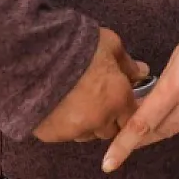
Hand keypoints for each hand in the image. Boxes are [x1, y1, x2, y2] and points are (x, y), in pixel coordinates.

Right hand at [34, 27, 149, 142]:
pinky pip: (63, 134)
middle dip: (107, 119)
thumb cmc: (78, 46)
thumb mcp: (109, 44)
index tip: (118, 100)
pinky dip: (63, 125)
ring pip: (86, 134)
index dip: (125, 110)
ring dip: (86, 124)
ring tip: (74, 103)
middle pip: (109, 130)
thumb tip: (142, 72)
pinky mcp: (52, 135)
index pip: (132, 118)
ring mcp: (75, 130)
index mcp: (118, 99)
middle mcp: (100, 120)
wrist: (35, 55)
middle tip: (96, 101)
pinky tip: (57, 107)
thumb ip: (127, 62)